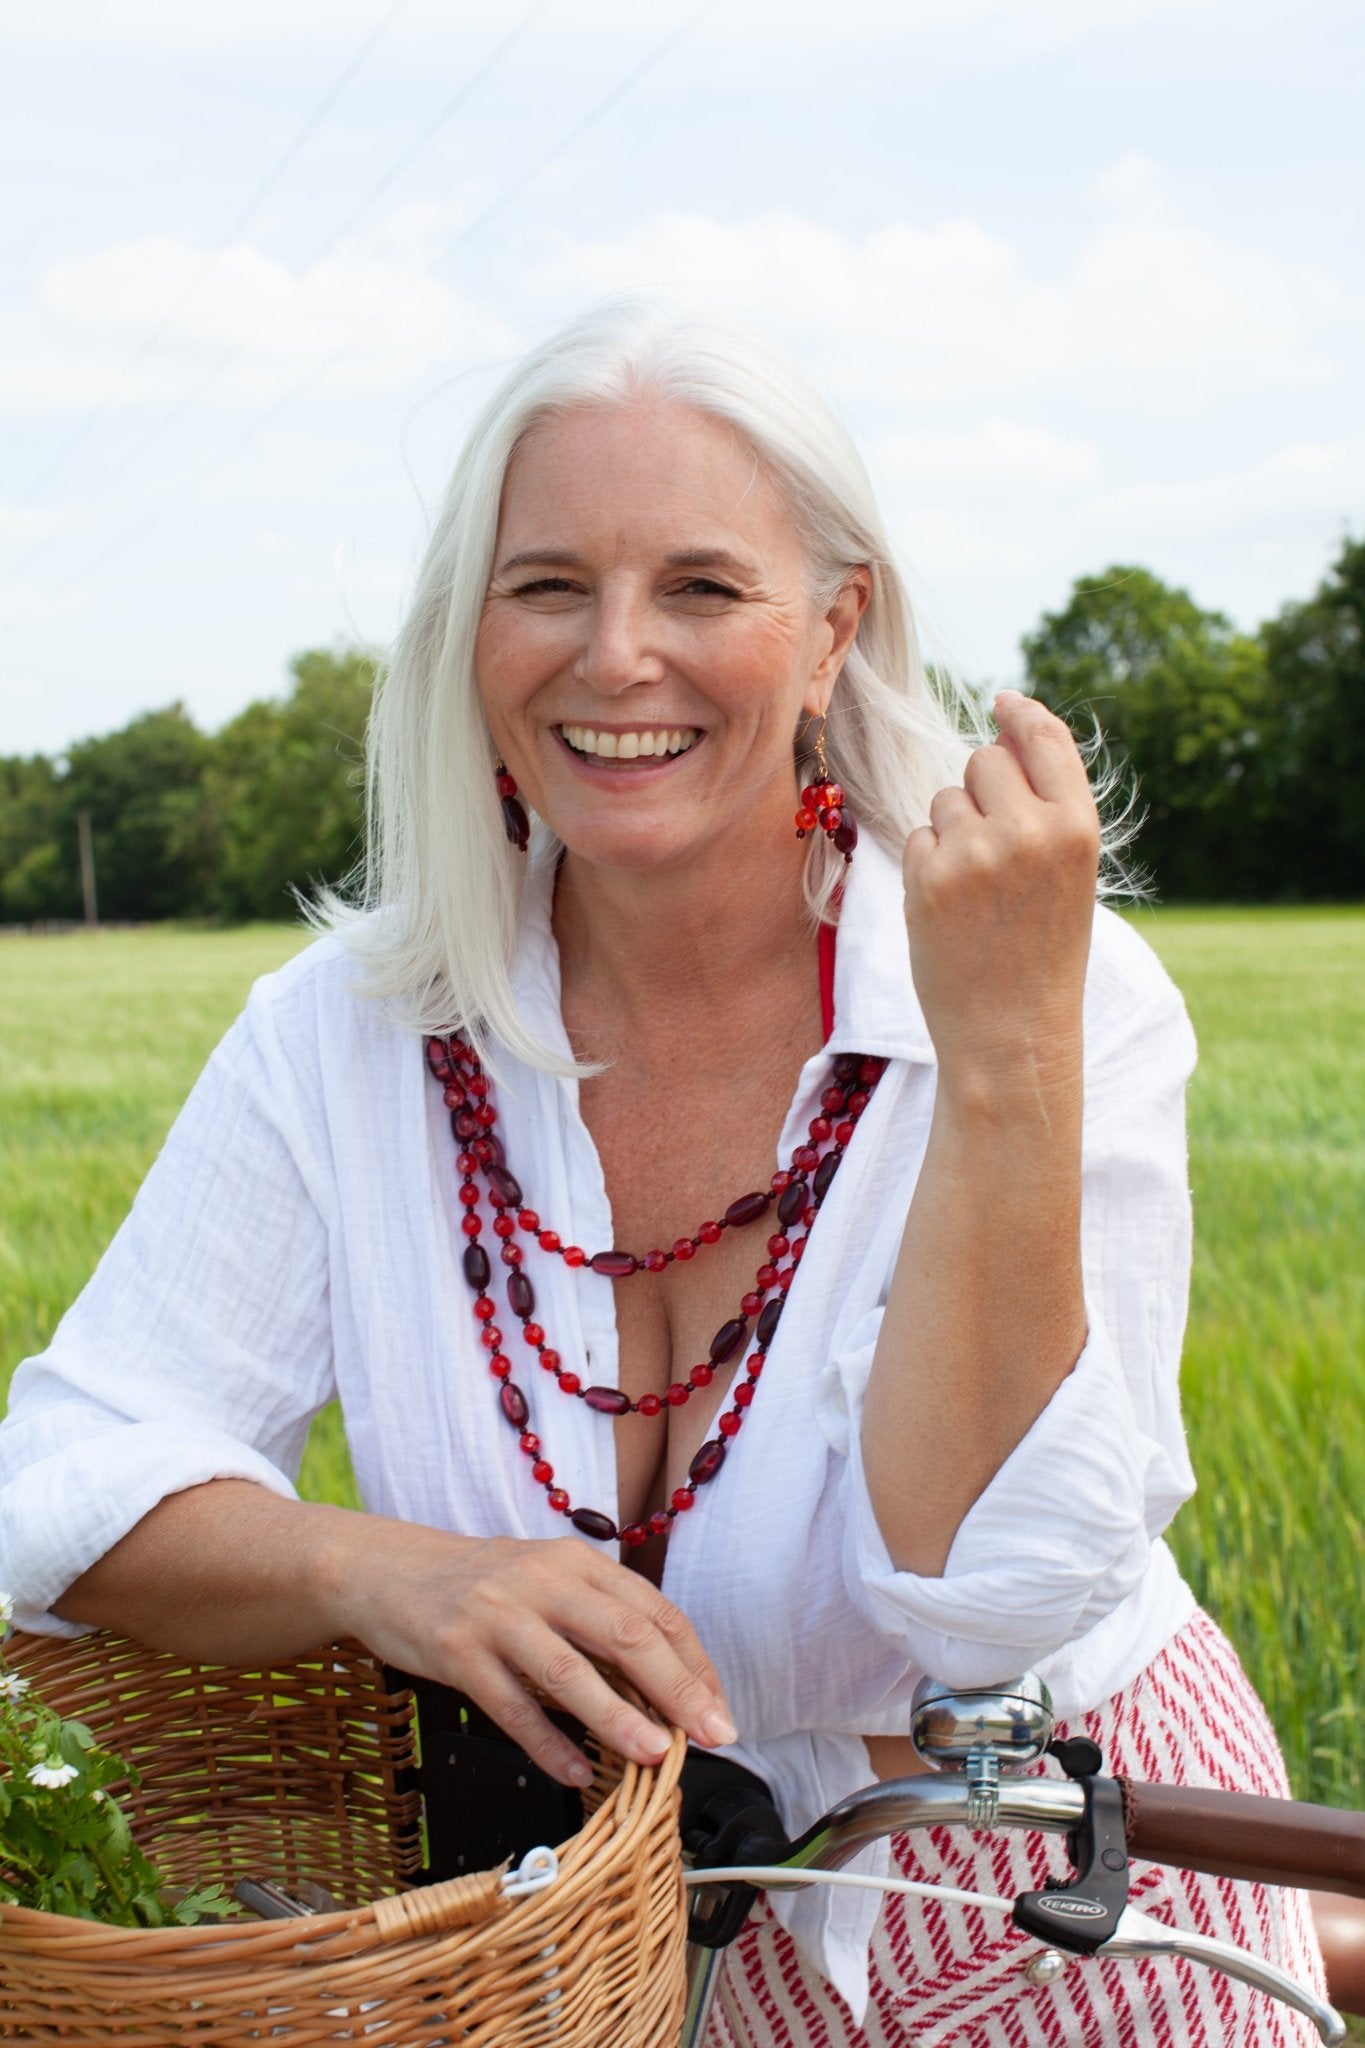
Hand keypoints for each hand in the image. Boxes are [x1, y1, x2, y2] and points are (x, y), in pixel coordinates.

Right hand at [335, 1521, 735, 1785]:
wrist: (388, 1570)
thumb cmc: (482, 1586)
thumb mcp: (546, 1581)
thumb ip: (598, 1621)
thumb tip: (664, 1689)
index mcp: (576, 1562)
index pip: (654, 1610)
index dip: (693, 1661)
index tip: (719, 1708)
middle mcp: (542, 1580)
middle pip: (625, 1635)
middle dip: (677, 1689)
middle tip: (714, 1734)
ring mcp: (497, 1615)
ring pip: (569, 1672)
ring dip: (619, 1718)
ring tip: (656, 1756)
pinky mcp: (457, 1652)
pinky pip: (510, 1706)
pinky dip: (548, 1745)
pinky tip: (576, 1774)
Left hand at [902, 691, 1099, 1096]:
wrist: (1012, 1034)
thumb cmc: (1042, 953)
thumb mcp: (1068, 873)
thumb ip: (1046, 805)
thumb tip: (1003, 727)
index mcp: (1078, 827)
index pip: (1044, 739)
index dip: (1020, 714)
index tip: (1002, 702)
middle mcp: (1031, 830)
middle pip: (984, 760)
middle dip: (981, 789)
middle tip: (992, 848)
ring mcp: (977, 852)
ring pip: (946, 797)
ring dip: (952, 830)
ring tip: (976, 890)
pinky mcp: (931, 876)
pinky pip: (918, 836)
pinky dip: (928, 864)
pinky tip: (950, 908)